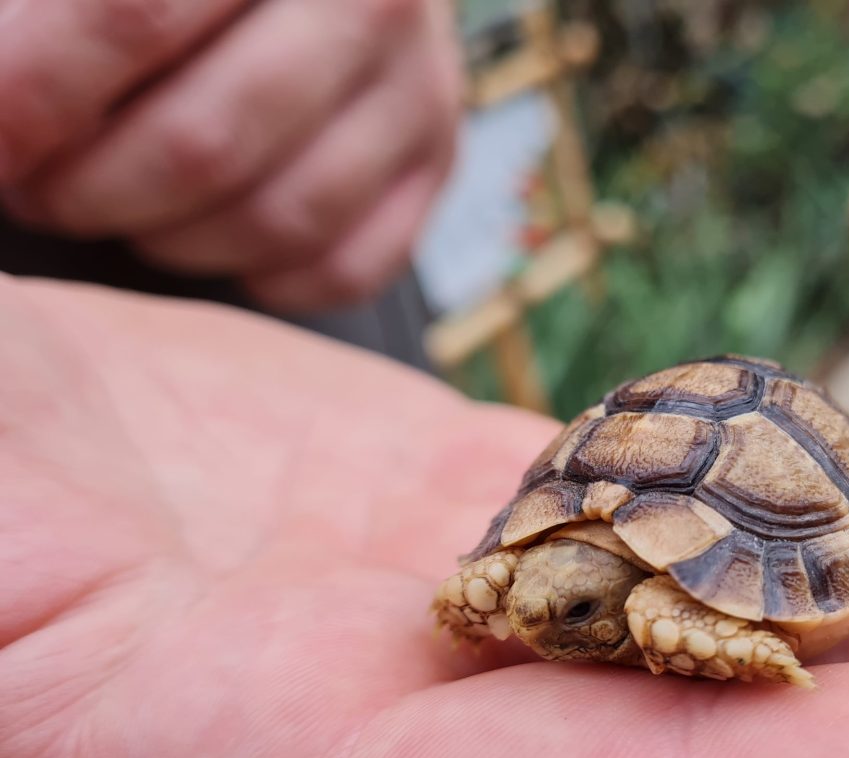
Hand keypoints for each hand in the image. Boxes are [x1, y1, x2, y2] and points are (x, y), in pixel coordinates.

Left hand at [0, 0, 462, 310]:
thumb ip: (61, 12)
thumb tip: (4, 101)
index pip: (134, 16)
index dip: (35, 92)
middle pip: (206, 142)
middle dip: (88, 189)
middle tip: (36, 185)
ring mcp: (420, 88)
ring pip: (279, 220)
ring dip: (166, 239)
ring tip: (113, 204)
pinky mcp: (439, 159)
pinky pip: (346, 267)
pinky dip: (262, 275)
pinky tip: (209, 234)